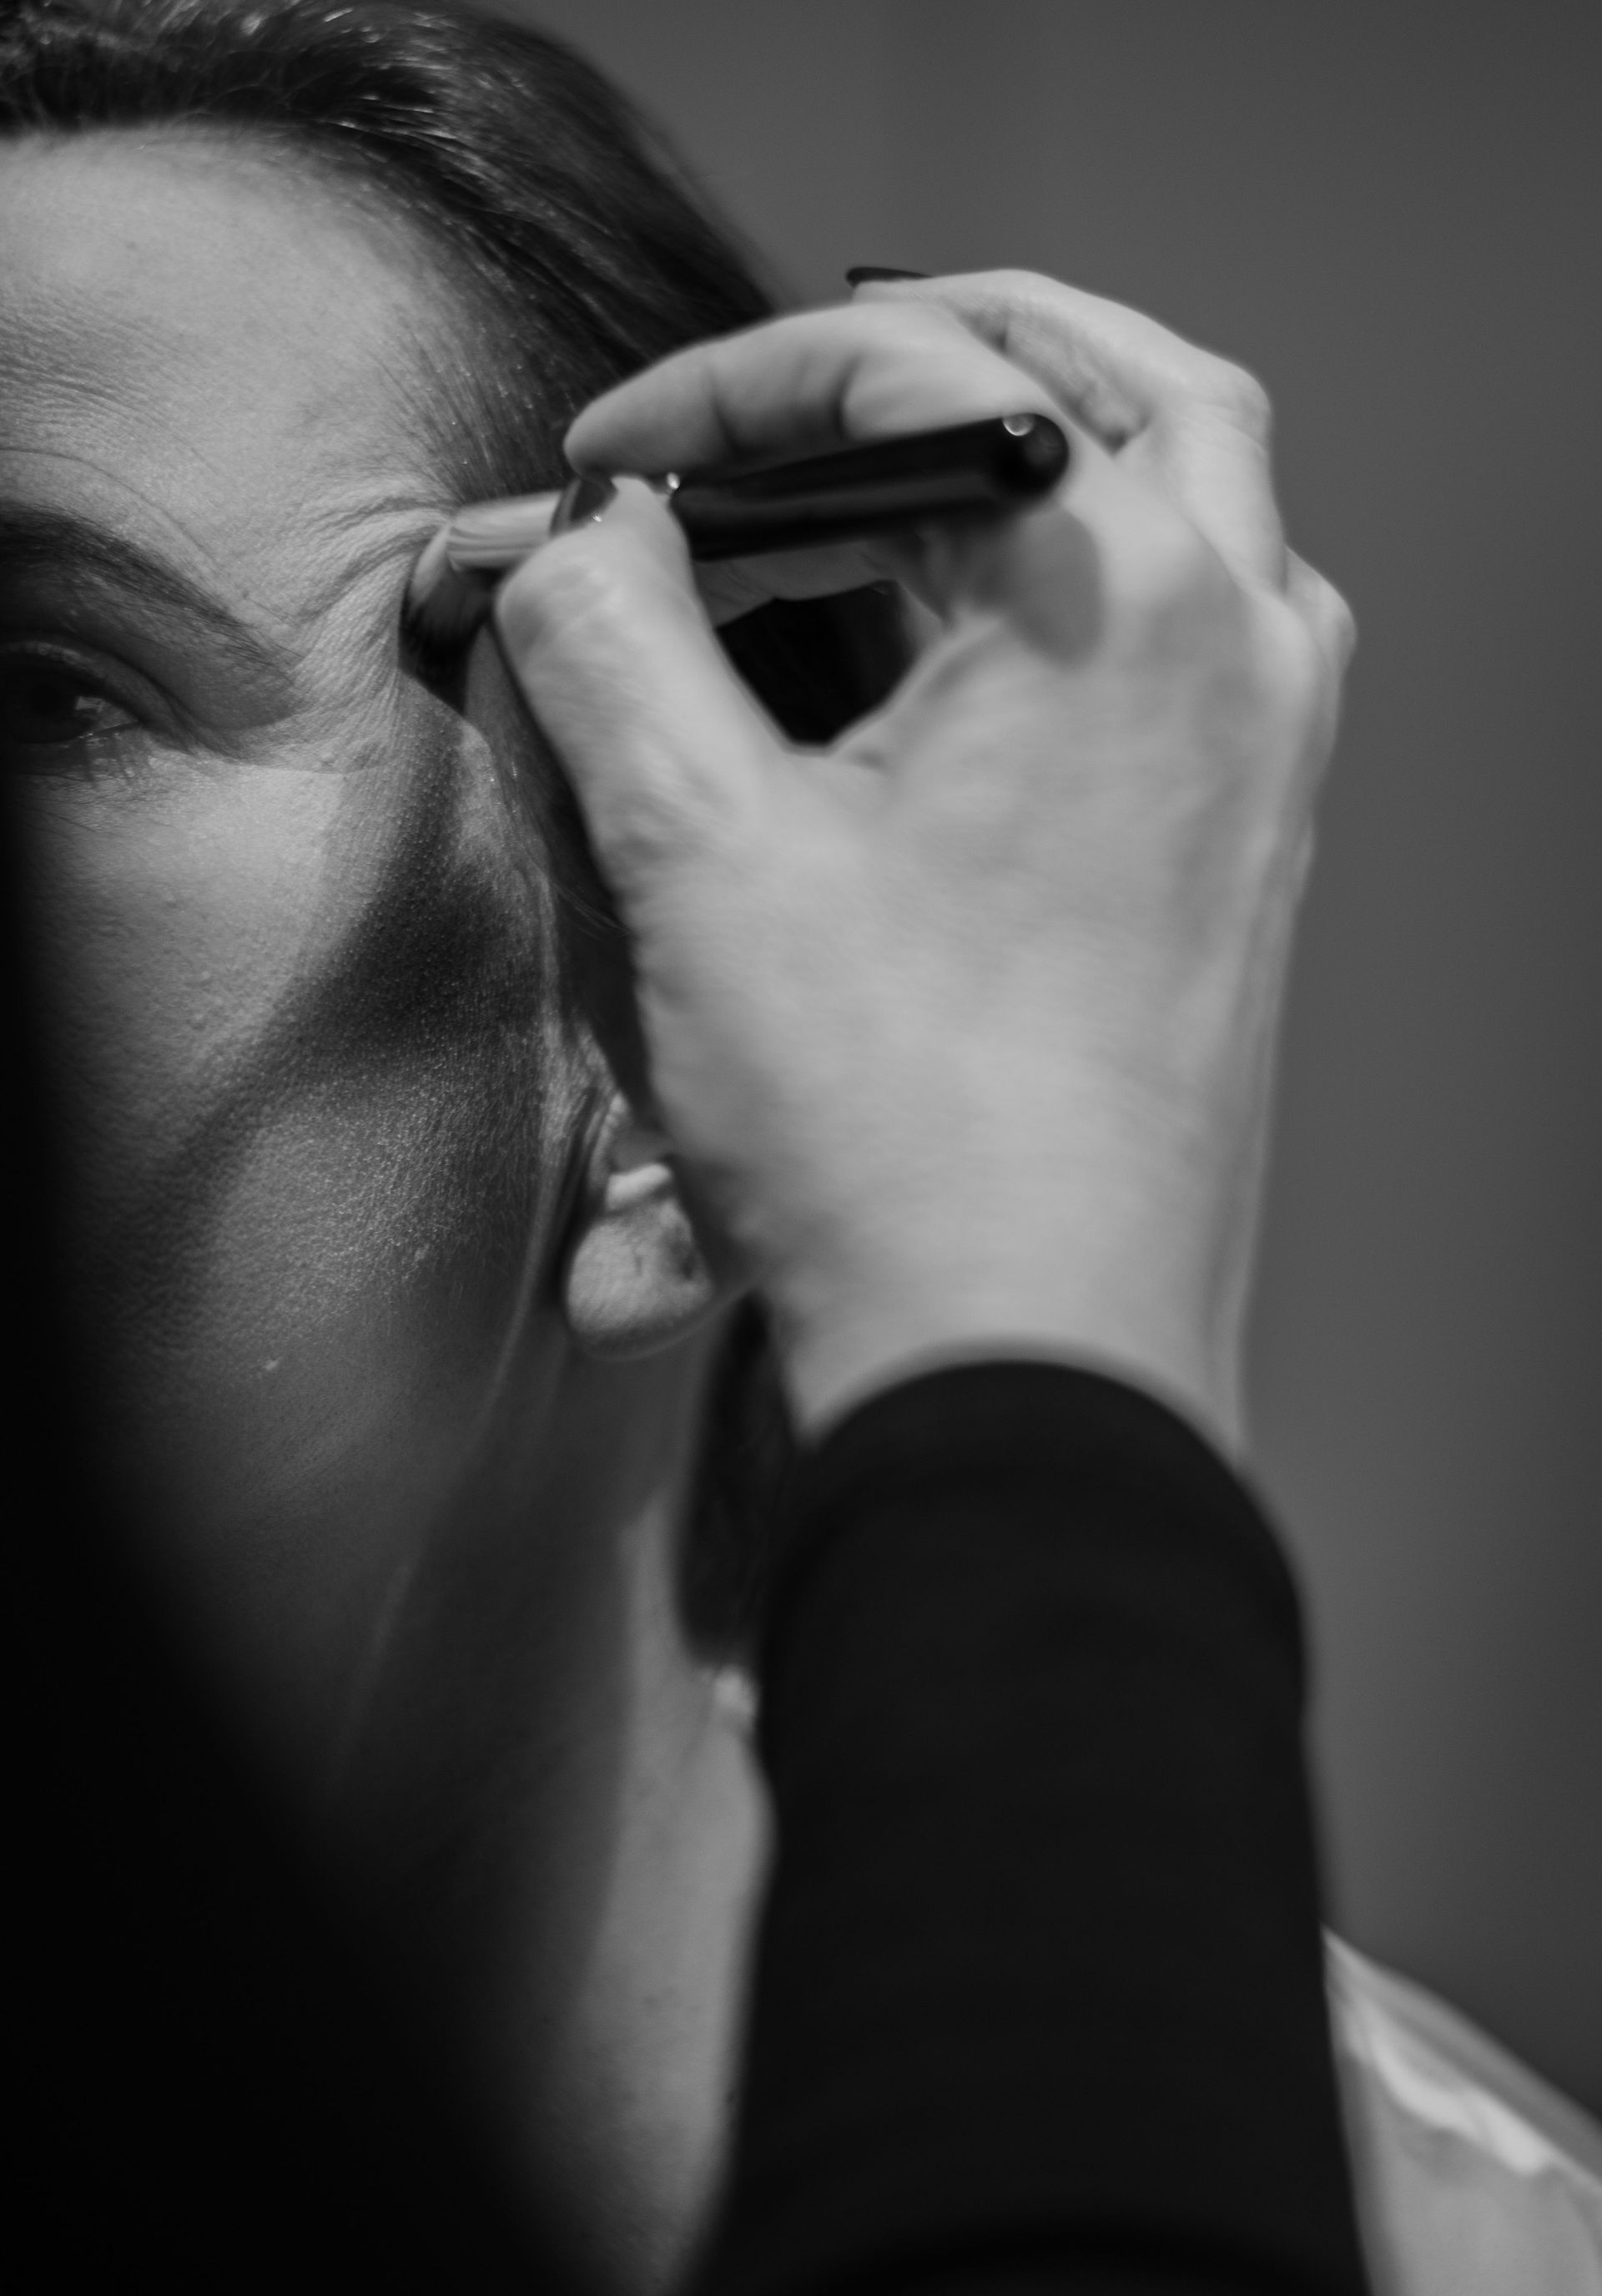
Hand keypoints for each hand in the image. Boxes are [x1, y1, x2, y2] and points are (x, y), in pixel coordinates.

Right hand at [491, 273, 1352, 1449]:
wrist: (1028, 1372)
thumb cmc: (900, 1138)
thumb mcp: (699, 858)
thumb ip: (610, 642)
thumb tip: (572, 547)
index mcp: (1121, 599)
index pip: (911, 369)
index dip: (723, 392)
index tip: (599, 472)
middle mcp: (1237, 653)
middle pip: (1106, 387)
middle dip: (924, 359)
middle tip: (784, 394)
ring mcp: (1264, 762)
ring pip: (1185, 506)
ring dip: (1036, 459)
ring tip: (885, 481)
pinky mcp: (1246, 860)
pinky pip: (1193, 649)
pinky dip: (1080, 599)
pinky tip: (965, 657)